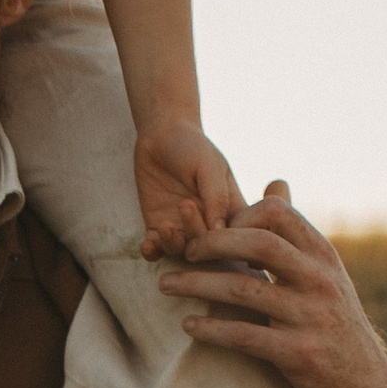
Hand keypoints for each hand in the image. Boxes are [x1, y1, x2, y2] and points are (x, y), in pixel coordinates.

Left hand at [133, 111, 246, 258]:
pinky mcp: (158, 228)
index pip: (239, 237)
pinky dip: (152, 252)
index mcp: (230, 211)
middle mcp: (208, 225)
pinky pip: (156, 249)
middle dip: (197, 234)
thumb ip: (216, 197)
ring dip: (173, 244)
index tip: (220, 230)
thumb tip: (219, 232)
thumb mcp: (209, 166)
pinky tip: (148, 245)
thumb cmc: (192, 147)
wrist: (159, 136)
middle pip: (208, 247)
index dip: (232, 242)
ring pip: (182, 252)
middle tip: (186, 205)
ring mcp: (183, 228)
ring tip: (165, 227)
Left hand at [152, 181, 386, 387]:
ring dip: (197, 284)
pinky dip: (212, 329)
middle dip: (212, 242)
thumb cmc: (333, 319)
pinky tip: (188, 326)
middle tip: (184, 250)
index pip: (278, 213)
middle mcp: (320, 280)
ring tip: (165, 284)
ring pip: (244, 289)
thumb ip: (295, 233)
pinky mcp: (298, 354)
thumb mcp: (325, 271)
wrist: (363, 380)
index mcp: (323, 255)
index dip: (239, 214)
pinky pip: (245, 336)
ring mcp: (310, 317)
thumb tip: (275, 183)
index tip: (215, 229)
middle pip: (259, 243)